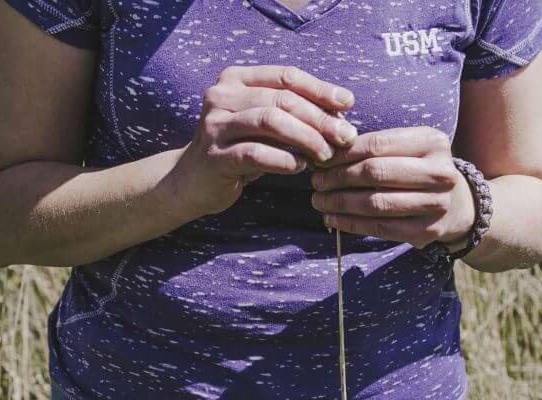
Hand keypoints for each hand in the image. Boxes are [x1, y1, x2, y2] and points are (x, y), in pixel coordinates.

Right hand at [172, 65, 357, 216]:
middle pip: (281, 99)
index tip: (348, 103)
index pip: (285, 76)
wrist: (192, 181)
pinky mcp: (215, 156)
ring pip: (270, 122)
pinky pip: (257, 154)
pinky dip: (284, 160)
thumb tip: (341, 116)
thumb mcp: (262, 125)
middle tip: (345, 136)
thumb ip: (292, 114)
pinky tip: (300, 168)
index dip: (320, 89)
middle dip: (319, 118)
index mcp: (235, 79)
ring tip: (326, 154)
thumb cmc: (237, 149)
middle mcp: (221, 96)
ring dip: (305, 138)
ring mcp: (215, 125)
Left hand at [308, 127, 475, 248]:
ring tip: (319, 201)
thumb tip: (325, 150)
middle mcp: (439, 172)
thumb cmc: (419, 171)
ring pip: (375, 203)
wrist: (458, 205)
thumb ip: (375, 147)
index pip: (378, 144)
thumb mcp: (408, 149)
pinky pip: (380, 228)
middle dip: (338, 178)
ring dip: (340, 203)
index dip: (343, 153)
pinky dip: (350, 224)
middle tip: (316, 181)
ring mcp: (436, 204)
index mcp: (432, 141)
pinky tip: (332, 219)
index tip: (320, 159)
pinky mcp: (427, 230)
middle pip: (376, 173)